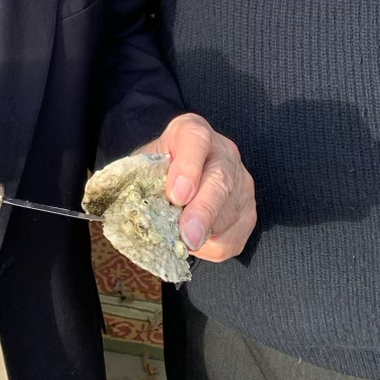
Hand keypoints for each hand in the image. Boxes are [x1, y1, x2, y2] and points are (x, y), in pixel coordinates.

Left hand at [137, 113, 255, 261]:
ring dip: (203, 234)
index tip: (177, 195)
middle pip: (220, 180)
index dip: (188, 167)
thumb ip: (139, 178)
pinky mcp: (249, 212)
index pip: (196, 139)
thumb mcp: (143, 165)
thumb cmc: (157, 171)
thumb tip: (130, 206)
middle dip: (203, 211)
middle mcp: (223, 152)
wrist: (179, 176)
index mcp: (191, 131)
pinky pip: (233, 238)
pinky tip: (195, 242)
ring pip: (229, 214)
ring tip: (179, 239)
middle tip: (187, 236)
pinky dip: (211, 248)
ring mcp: (241, 182)